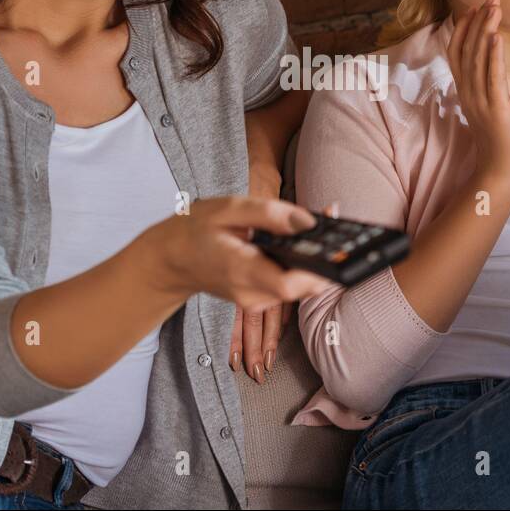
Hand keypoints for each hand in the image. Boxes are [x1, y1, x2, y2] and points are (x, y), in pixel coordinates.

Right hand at [133, 196, 337, 312]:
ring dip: (314, 260)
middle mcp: (251, 294)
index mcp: (240, 269)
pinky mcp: (260, 300)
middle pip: (303, 285)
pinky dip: (301, 265)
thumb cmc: (194, 230)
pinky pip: (290, 286)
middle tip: (336, 223)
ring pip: (300, 286)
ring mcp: (256, 302)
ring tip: (322, 226)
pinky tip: (301, 242)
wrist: (171, 261)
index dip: (319, 269)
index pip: (289, 283)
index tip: (338, 245)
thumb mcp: (227, 209)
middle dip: (324, 257)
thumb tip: (308, 221)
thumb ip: (267, 213)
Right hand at [446, 0, 509, 182]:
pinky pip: (492, 77)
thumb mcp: (490, 108)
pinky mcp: (496, 108)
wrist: (502, 169)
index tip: (472, 9)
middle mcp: (468, 92)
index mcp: (465, 91)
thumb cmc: (501, 140)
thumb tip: (494, 73)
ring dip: (486, 30)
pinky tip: (497, 37)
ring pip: (479, 58)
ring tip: (494, 8)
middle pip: (468, 49)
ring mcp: (480, 100)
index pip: (456, 53)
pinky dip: (493, 55)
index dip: (462, 29)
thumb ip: (488, 89)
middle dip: (478, 22)